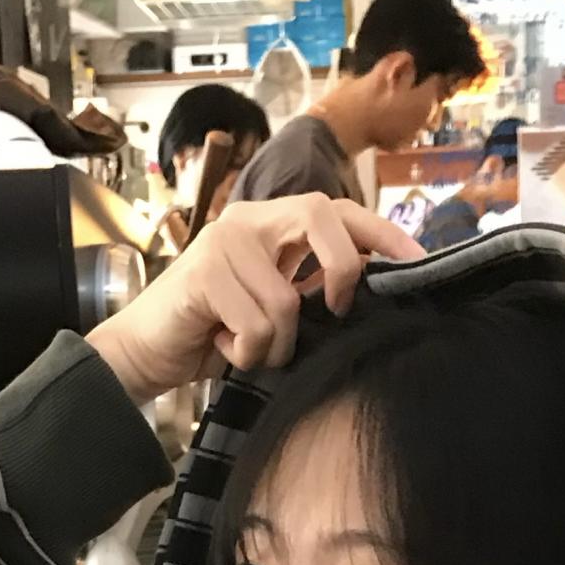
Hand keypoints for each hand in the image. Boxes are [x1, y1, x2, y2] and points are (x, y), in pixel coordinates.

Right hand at [89, 195, 423, 401]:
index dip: (383, 234)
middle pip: (324, 220)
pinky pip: (257, 324)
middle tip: (331, 314)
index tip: (419, 264)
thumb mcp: (273, 308)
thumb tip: (374, 296)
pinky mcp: (204, 273)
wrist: (145, 354)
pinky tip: (220, 347)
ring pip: (288, 301)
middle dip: (342, 275)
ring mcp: (225, 241)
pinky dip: (245, 352)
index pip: (339, 210)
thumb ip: (311, 289)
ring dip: (273, 344)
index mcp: (271, 222)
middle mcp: (249, 220)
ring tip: (243, 345)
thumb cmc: (212, 334)